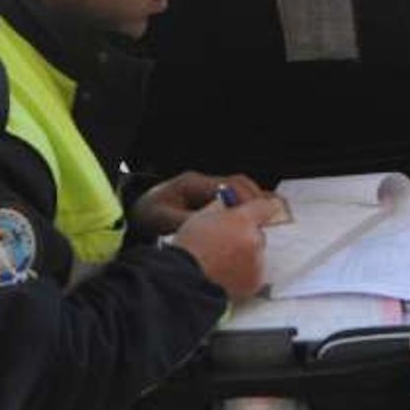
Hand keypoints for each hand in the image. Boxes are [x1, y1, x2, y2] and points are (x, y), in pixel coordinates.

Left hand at [132, 171, 263, 234]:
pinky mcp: (207, 200)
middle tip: (273, 215)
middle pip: (239, 183)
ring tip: (272, 217)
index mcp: (192, 183)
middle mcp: (202, 183)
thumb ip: (188, 222)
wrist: (136, 216)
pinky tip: (258, 221)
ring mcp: (206, 190)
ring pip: (239, 189)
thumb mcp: (163, 220)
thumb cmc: (148, 217)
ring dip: (255, 202)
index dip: (246, 198)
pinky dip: (247, 208)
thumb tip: (214, 226)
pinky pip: (232, 199)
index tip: (257, 215)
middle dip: (257, 198)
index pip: (227, 185)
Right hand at [171, 196, 278, 299]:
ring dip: (244, 257)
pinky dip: (243, 275)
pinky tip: (225, 275)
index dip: (257, 210)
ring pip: (256, 256)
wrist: (185, 281)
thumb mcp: (201, 218)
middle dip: (247, 237)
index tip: (253, 214)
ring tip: (221, 264)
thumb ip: (222, 211)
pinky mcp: (255, 282)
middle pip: (259, 234)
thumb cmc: (188, 249)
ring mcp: (257, 263)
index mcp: (242, 220)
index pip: (265, 208)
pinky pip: (253, 274)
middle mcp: (254, 240)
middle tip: (227, 244)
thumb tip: (230, 209)